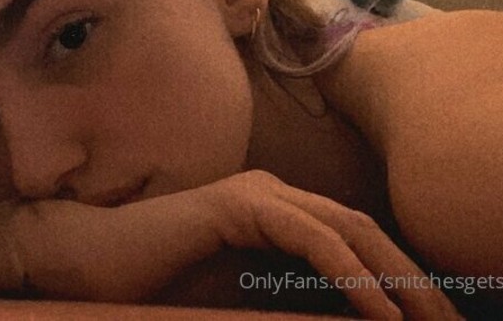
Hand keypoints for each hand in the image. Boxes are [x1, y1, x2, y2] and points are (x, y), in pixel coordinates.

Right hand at [13, 170, 459, 319]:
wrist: (87, 260)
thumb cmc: (155, 283)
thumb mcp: (240, 298)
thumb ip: (288, 300)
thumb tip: (350, 317)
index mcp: (276, 213)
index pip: (355, 240)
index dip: (400, 280)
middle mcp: (274, 194)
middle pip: (365, 231)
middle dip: (415, 280)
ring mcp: (257, 194)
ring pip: (348, 229)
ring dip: (397, 278)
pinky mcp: (239, 204)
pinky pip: (311, 238)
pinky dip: (351, 274)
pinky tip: (381, 310)